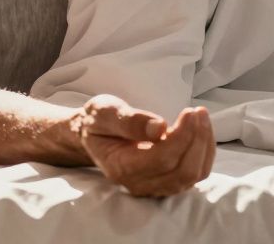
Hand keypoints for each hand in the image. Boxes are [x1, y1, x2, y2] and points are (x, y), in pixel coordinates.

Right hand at [74, 94, 214, 196]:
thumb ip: (128, 120)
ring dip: (204, 145)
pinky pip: (196, 174)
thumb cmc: (98, 121)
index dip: (181, 136)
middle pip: (182, 171)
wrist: (95, 136)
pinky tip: (200, 130)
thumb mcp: (104, 112)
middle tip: (199, 112)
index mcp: (119, 167)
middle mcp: (138, 184)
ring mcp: (155, 187)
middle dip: (198, 140)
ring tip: (201, 117)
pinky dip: (204, 152)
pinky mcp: (168, 184)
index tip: (189, 112)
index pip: (161, 159)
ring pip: (193, 175)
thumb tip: (159, 128)